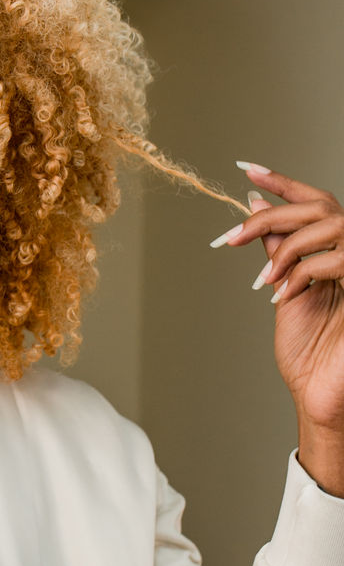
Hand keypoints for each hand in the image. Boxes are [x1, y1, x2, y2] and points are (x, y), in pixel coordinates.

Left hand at [210, 165, 343, 493]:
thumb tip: (257, 206)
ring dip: (287, 247)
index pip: (316, 201)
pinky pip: (336, 259)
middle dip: (273, 215)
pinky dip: (301, 271)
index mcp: (334, 253)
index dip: (283, 181)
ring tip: (265, 281)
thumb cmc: (308, 353)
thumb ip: (278, 249)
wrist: (321, 397)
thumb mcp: (285, 290)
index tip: (246, 168)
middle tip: (233, 237)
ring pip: (331, 225)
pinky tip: (282, 296)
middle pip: (320, 205)